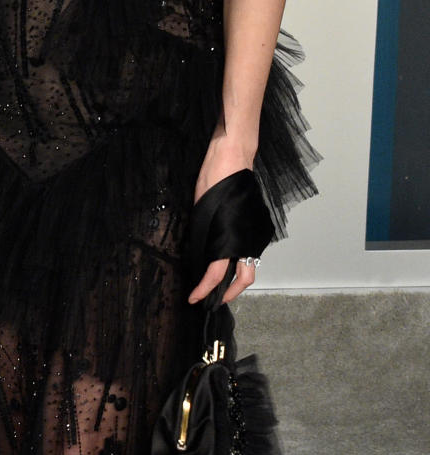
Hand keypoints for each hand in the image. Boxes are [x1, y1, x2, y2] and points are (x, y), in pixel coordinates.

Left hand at [189, 129, 258, 304]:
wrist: (233, 156)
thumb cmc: (213, 178)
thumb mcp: (201, 211)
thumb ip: (205, 235)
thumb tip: (202, 254)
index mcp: (230, 237)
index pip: (217, 274)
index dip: (204, 289)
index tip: (194, 298)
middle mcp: (248, 238)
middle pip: (245, 278)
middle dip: (230, 292)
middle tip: (213, 298)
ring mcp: (257, 231)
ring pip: (251, 263)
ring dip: (237, 274)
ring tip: (219, 280)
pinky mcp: (259, 223)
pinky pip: (252, 247)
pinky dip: (241, 256)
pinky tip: (228, 256)